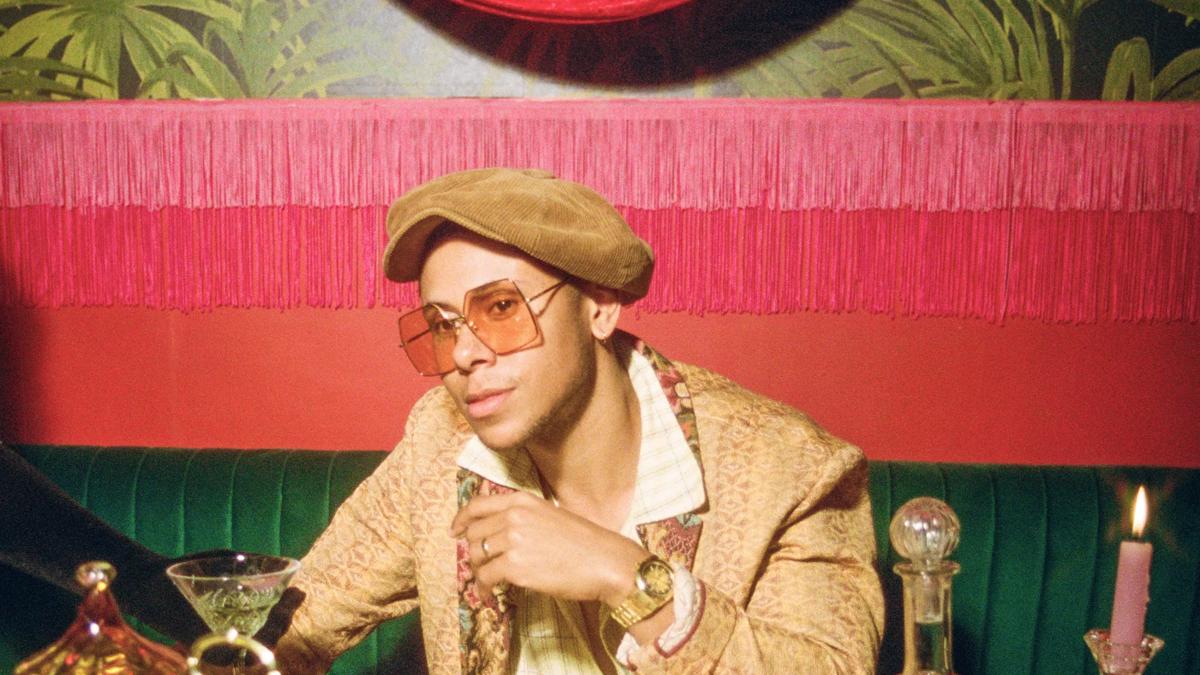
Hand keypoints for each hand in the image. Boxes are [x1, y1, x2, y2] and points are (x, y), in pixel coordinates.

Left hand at [450, 491, 646, 605]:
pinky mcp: (515, 566)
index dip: (462, 519)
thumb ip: (522, 518)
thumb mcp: (550, 516)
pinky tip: (490, 595)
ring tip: (487, 584)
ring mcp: (513, 540)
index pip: (478, 504)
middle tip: (482, 566)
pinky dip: (484, 588)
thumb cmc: (584, 543)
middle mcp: (514, 515)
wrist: (605, 562)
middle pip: (474, 533)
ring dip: (479, 572)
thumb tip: (496, 535)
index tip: (455, 531)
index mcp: (522, 500)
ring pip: (477, 556)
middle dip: (474, 552)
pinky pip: (485, 577)